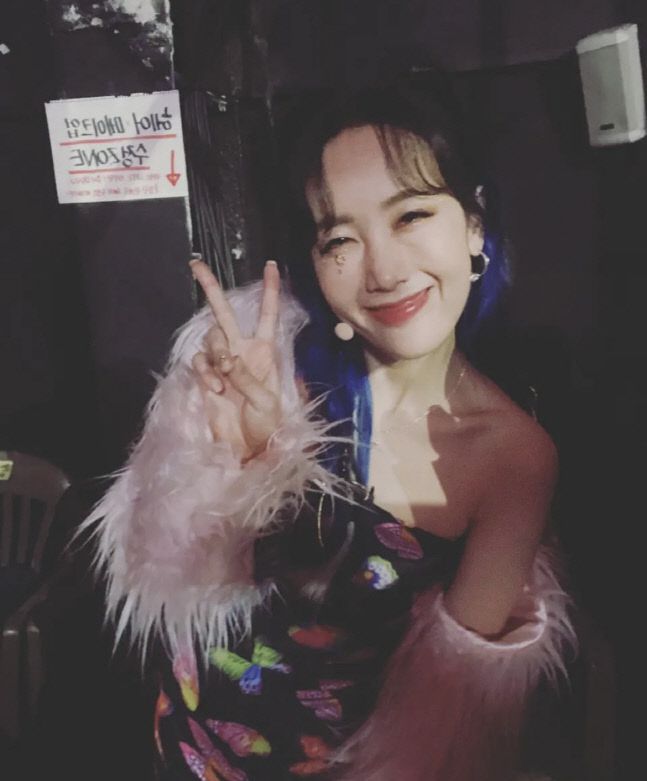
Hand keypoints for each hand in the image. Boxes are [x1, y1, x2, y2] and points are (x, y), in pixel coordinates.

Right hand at [189, 259, 281, 462]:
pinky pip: (199, 362)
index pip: (268, 314)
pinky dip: (204, 372)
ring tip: (222, 378)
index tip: (272, 266)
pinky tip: (213, 389)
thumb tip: (228, 359)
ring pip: (210, 338)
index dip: (271, 291)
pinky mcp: (206, 378)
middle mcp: (242, 351)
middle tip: (195, 266)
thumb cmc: (267, 426)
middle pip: (224, 313)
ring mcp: (222, 364)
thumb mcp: (266, 401)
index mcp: (264, 352)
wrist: (247, 448)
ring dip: (215, 353)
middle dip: (211, 288)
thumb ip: (247, 378)